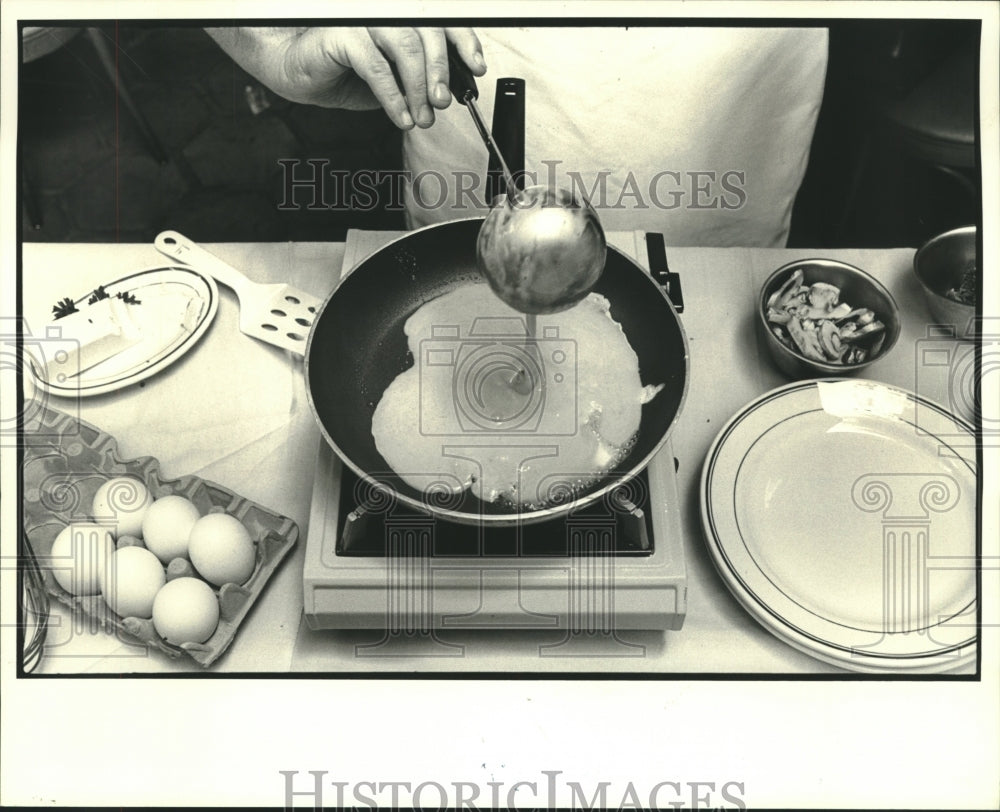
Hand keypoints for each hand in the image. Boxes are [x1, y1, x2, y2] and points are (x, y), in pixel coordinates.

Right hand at [206, 26, 485, 128]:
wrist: (294, 70)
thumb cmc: (341, 69)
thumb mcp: (392, 77)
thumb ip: (419, 77)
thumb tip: (447, 92)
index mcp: (400, 16)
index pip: (441, 21)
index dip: (463, 42)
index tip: (475, 68)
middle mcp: (384, 11)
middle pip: (428, 31)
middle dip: (441, 71)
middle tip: (442, 103)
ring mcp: (363, 17)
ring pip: (406, 46)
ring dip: (419, 86)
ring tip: (422, 115)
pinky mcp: (342, 33)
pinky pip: (377, 66)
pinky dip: (393, 96)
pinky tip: (401, 116)